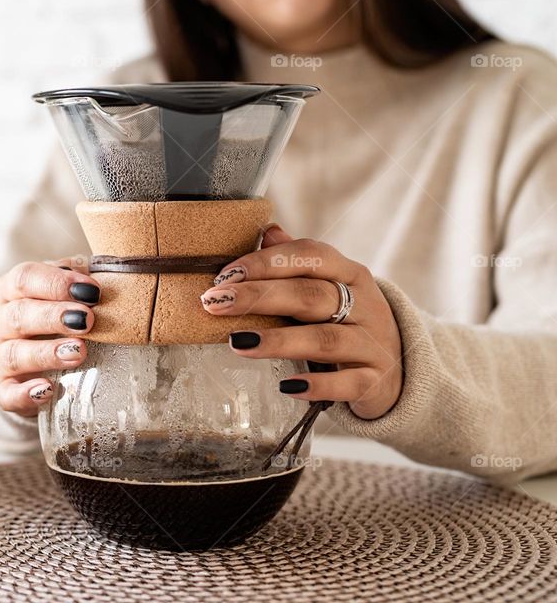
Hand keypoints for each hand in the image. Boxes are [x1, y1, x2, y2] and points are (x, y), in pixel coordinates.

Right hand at [0, 258, 98, 416]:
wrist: (34, 356)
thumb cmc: (56, 312)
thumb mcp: (65, 290)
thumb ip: (79, 278)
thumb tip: (103, 275)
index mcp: (12, 289)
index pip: (24, 278)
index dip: (56, 283)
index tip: (91, 291)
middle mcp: (0, 321)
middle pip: (19, 315)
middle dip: (53, 316)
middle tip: (87, 320)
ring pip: (14, 355)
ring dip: (46, 353)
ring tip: (78, 352)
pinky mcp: (5, 387)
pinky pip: (7, 394)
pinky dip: (25, 394)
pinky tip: (48, 390)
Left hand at [200, 225, 401, 418]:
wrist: (401, 369)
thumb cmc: (349, 321)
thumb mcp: (331, 287)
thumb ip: (298, 262)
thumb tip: (267, 231)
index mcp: (350, 274)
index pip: (310, 256)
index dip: (265, 262)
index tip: (224, 276)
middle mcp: (365, 304)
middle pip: (310, 295)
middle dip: (259, 296)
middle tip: (215, 303)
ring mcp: (372, 344)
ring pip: (325, 339)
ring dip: (279, 340)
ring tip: (238, 342)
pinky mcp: (375, 381)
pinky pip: (347, 384)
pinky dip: (318, 385)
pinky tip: (286, 386)